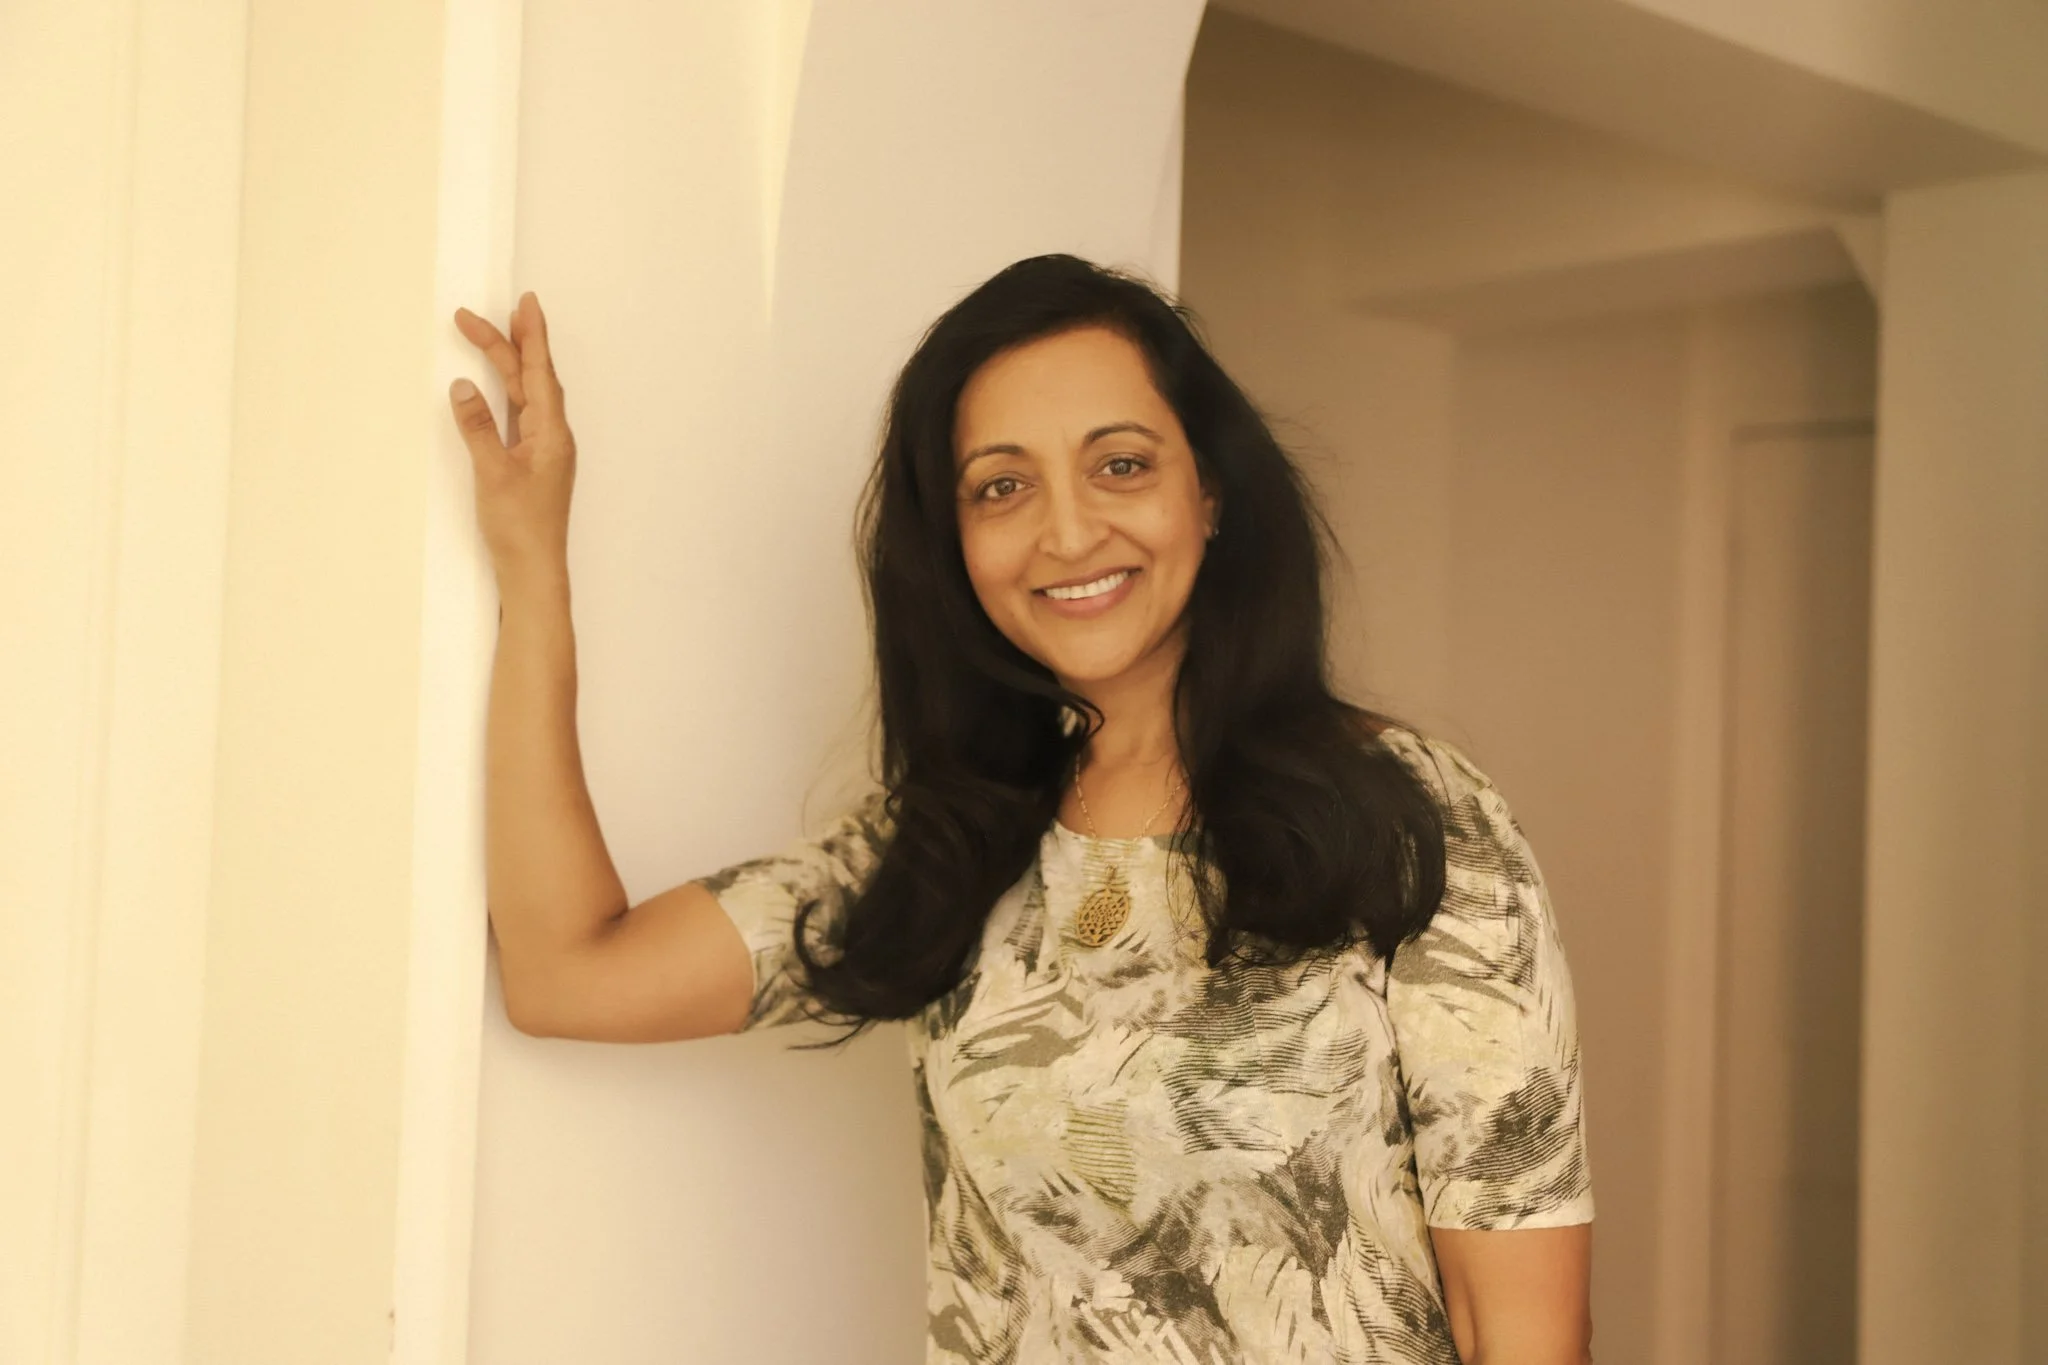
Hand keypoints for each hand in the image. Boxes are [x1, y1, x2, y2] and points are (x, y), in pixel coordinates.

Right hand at [449, 291, 576, 580]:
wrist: (533, 573)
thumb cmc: (520, 530)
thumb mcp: (492, 473)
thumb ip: (478, 428)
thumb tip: (464, 387)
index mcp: (551, 434)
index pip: (540, 373)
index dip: (531, 336)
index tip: (525, 303)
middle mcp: (553, 438)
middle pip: (532, 379)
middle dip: (508, 344)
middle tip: (478, 316)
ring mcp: (544, 451)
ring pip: (527, 396)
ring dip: (512, 365)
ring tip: (495, 335)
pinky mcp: (532, 465)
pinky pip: (521, 416)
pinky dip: (509, 394)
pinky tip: (499, 388)